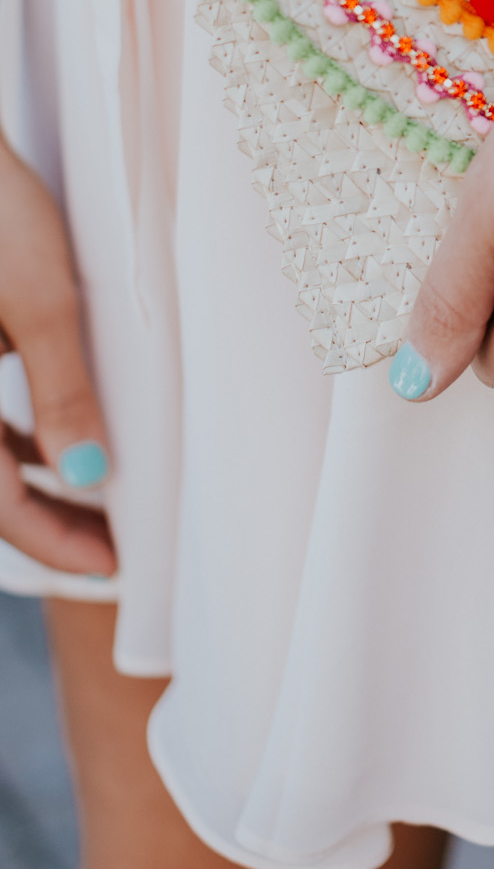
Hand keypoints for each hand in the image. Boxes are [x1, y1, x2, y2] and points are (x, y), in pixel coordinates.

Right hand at [0, 140, 115, 573]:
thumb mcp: (42, 303)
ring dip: (26, 481)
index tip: (108, 565)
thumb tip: (91, 473)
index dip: (52, 540)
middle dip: (43, 521)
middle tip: (107, 546)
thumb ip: (63, 393)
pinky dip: (8, 436)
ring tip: (94, 499)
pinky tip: (54, 442)